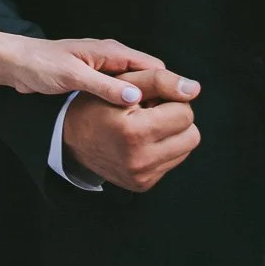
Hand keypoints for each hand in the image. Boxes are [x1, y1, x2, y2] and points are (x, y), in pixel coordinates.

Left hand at [5, 35, 197, 109]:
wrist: (15, 62)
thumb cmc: (40, 65)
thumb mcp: (72, 76)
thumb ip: (103, 86)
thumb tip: (136, 98)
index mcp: (111, 52)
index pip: (153, 68)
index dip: (170, 86)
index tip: (183, 106)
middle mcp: (111, 57)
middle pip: (149, 77)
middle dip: (161, 96)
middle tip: (170, 122)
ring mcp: (103, 68)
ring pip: (135, 85)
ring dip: (145, 101)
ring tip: (155, 125)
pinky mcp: (94, 79)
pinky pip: (120, 91)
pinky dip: (130, 103)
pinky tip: (131, 120)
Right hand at [61, 69, 201, 191]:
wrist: (69, 139)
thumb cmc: (97, 105)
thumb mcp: (123, 83)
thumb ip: (160, 80)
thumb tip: (194, 89)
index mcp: (133, 131)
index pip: (185, 112)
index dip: (171, 100)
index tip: (151, 100)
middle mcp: (139, 159)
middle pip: (192, 134)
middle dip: (176, 119)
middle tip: (150, 114)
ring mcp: (141, 176)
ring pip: (186, 149)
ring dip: (172, 134)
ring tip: (146, 127)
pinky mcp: (143, 184)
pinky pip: (173, 162)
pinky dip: (163, 149)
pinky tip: (142, 142)